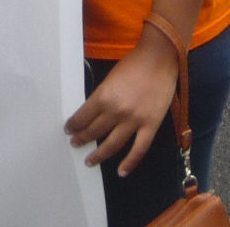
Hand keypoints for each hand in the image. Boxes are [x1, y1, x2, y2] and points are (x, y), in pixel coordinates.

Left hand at [64, 37, 178, 175]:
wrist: (160, 58)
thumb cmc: (134, 63)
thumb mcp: (111, 78)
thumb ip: (103, 96)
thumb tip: (94, 113)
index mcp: (104, 96)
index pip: (82, 117)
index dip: (73, 125)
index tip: (69, 129)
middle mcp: (116, 111)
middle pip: (94, 131)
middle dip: (82, 138)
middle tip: (75, 143)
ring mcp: (134, 120)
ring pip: (112, 145)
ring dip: (98, 154)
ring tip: (89, 160)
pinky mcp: (150, 125)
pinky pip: (139, 149)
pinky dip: (130, 163)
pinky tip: (121, 171)